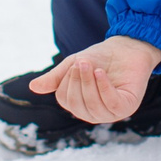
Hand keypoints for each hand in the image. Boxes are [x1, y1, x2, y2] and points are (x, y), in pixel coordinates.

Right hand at [29, 35, 160, 123]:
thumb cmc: (100, 59)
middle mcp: (94, 113)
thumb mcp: (73, 65)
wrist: (126, 47)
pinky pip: (112, 104)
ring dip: (89, 83)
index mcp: (80, 105)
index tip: (74, 63)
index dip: (67, 81)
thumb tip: (33, 87)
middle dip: (77, 81)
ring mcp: (112, 113)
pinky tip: (100, 73)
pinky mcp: (128, 106)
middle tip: (82, 62)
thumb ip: (55, 77)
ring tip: (90, 64)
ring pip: (94, 106)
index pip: (65, 100)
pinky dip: (104, 88)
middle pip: (78, 105)